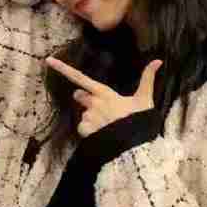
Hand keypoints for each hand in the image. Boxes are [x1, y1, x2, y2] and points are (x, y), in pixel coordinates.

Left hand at [45, 56, 162, 137]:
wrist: (136, 146)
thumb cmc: (140, 120)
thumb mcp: (145, 99)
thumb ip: (147, 79)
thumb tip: (158, 60)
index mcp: (104, 93)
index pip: (80, 78)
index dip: (63, 69)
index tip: (48, 61)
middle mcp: (93, 103)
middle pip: (79, 96)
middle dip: (84, 99)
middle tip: (100, 106)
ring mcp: (88, 118)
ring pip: (84, 114)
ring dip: (92, 118)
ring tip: (109, 125)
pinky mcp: (86, 131)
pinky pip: (83, 128)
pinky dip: (90, 131)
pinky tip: (102, 134)